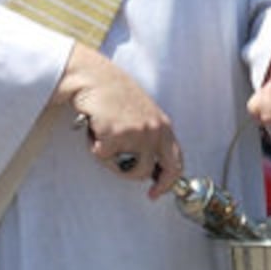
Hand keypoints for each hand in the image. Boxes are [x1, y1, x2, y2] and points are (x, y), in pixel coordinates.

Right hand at [55, 45, 182, 198]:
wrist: (96, 77)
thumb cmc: (115, 94)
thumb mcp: (143, 114)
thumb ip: (150, 138)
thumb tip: (149, 169)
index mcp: (163, 126)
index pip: (176, 163)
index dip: (167, 183)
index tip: (155, 192)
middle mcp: (155, 130)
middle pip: (147, 171)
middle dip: (132, 175)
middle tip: (120, 169)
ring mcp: (137, 132)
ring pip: (124, 167)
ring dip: (110, 159)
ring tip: (104, 136)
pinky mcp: (117, 134)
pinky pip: (103, 155)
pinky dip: (95, 146)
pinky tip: (95, 127)